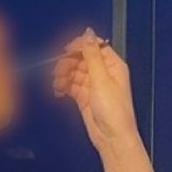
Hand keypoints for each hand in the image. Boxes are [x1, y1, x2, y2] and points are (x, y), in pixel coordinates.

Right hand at [52, 29, 140, 154]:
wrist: (112, 138)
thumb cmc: (114, 111)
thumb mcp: (101, 78)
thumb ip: (92, 55)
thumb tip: (88, 33)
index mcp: (113, 65)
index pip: (94, 46)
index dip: (79, 46)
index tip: (65, 50)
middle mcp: (103, 73)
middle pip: (81, 59)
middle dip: (67, 63)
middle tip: (57, 70)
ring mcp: (93, 86)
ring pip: (74, 72)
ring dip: (63, 75)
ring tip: (56, 84)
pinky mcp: (85, 98)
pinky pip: (71, 86)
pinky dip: (63, 87)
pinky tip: (58, 91)